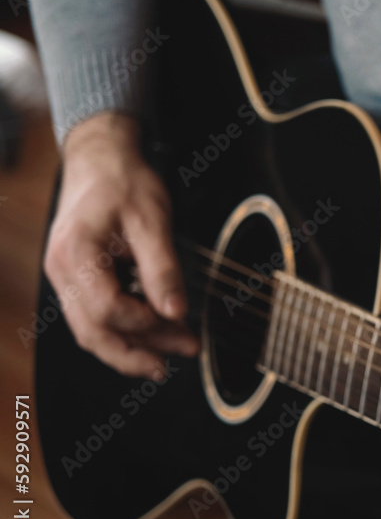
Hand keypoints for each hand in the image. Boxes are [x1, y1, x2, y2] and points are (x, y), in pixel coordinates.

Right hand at [43, 112, 197, 378]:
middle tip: (178, 359)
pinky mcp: (75, 279)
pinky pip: (94, 316)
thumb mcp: (153, 221)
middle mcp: (60, 270)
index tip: (181, 322)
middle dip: (136, 352)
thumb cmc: (124, 183)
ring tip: (172, 353)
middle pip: (92, 331)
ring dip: (132, 346)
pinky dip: (124, 330)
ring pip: (91, 330)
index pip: (107, 309)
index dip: (146, 324)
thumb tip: (176, 312)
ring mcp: (63, 277)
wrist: (101, 159)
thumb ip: (163, 269)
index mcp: (75, 253)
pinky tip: (155, 332)